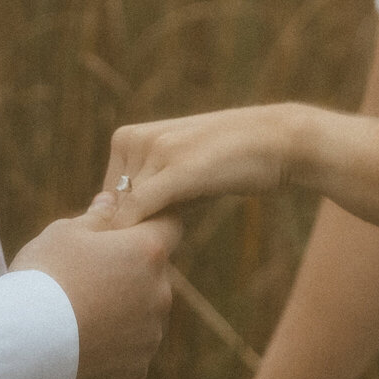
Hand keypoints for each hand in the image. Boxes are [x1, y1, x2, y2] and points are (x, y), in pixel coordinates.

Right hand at [11, 205, 182, 378]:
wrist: (24, 347)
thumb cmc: (44, 278)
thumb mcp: (64, 233)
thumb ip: (96, 217)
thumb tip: (111, 202)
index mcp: (147, 252)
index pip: (169, 225)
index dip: (150, 223)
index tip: (126, 227)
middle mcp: (159, 295)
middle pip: (153, 275)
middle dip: (130, 272)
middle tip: (88, 276)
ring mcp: (150, 338)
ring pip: (142, 316)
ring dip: (122, 313)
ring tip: (77, 315)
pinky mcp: (136, 373)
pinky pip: (129, 353)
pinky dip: (111, 349)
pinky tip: (78, 346)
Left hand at [101, 105, 304, 222]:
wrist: (276, 140)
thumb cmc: (225, 164)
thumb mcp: (176, 172)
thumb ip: (145, 196)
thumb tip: (114, 235)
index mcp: (126, 137)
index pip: (102, 202)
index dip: (122, 229)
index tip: (148, 240)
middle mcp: (132, 139)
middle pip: (111, 210)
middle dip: (131, 234)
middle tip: (163, 241)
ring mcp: (153, 152)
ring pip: (123, 214)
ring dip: (141, 237)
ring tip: (182, 229)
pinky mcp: (175, 169)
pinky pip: (139, 211)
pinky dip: (143, 234)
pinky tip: (173, 237)